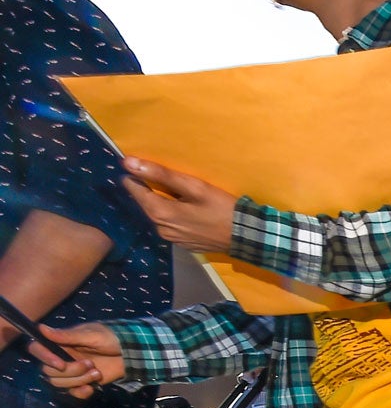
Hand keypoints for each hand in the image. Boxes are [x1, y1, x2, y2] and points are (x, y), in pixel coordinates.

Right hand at [31, 323, 123, 398]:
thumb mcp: (92, 335)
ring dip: (79, 380)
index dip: (44, 358)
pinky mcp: (82, 382)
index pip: (37, 349)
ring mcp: (71, 371)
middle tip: (90, 364)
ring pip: (60, 383)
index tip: (61, 364)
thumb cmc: (111, 338)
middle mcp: (61, 357)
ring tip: (97, 372)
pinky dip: (81, 392)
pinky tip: (92, 387)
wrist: (131, 353)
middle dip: (70, 371)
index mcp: (60, 343)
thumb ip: (68, 335)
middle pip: (48, 371)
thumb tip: (41, 328)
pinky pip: (72, 392)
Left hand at [120, 158, 238, 254]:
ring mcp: (172, 239)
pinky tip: (190, 213)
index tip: (144, 167)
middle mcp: (160, 228)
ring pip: (159, 216)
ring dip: (164, 204)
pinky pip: (171, 226)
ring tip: (180, 195)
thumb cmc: (221, 208)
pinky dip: (175, 217)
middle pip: (146, 203)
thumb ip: (161, 174)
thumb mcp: (194, 186)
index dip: (135, 176)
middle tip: (167, 180)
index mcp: (160, 212)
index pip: (133, 189)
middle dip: (151, 190)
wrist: (246, 237)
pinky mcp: (184, 245)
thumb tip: (128, 162)